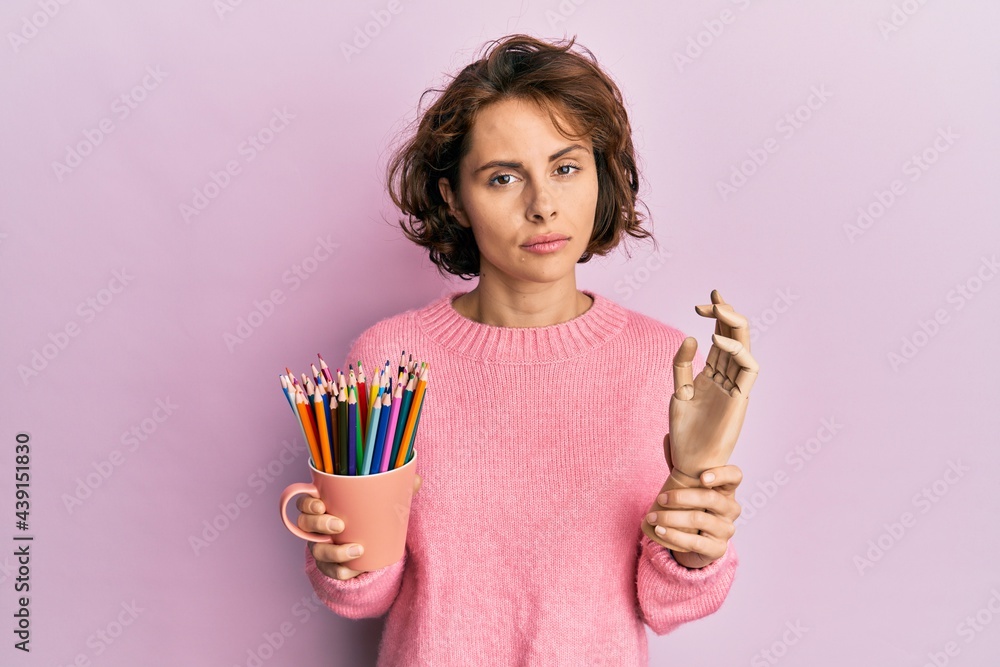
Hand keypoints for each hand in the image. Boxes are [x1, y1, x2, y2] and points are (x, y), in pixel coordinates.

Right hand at [302, 474, 421, 579]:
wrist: (373, 545)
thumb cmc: (372, 515)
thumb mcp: (384, 501)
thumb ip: (398, 488)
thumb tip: (417, 479)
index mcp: (325, 504)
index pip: (305, 501)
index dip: (308, 503)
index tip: (321, 504)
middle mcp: (317, 526)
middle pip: (305, 524)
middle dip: (319, 524)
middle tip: (339, 525)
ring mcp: (320, 546)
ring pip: (315, 550)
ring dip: (332, 551)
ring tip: (357, 549)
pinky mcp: (329, 565)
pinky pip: (328, 571)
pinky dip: (340, 570)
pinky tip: (353, 569)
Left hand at [642, 465, 742, 567]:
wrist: (694, 543)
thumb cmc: (691, 508)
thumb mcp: (686, 486)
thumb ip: (679, 465)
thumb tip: (668, 438)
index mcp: (726, 490)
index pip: (735, 476)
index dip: (721, 475)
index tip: (701, 478)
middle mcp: (731, 509)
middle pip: (712, 499)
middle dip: (682, 497)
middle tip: (660, 498)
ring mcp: (726, 530)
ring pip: (700, 520)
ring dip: (672, 518)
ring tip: (653, 518)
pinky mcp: (717, 549)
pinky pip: (696, 542)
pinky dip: (674, 536)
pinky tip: (660, 531)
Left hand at [665, 290, 757, 480]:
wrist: (690, 461)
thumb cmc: (685, 432)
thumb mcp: (679, 391)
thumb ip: (682, 365)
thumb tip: (691, 337)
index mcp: (714, 374)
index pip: (720, 338)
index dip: (718, 317)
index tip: (705, 299)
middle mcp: (728, 378)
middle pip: (735, 338)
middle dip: (726, 314)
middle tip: (712, 296)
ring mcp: (736, 387)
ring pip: (745, 348)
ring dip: (734, 326)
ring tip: (717, 309)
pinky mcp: (741, 400)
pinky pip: (749, 369)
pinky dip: (737, 351)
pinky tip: (716, 340)